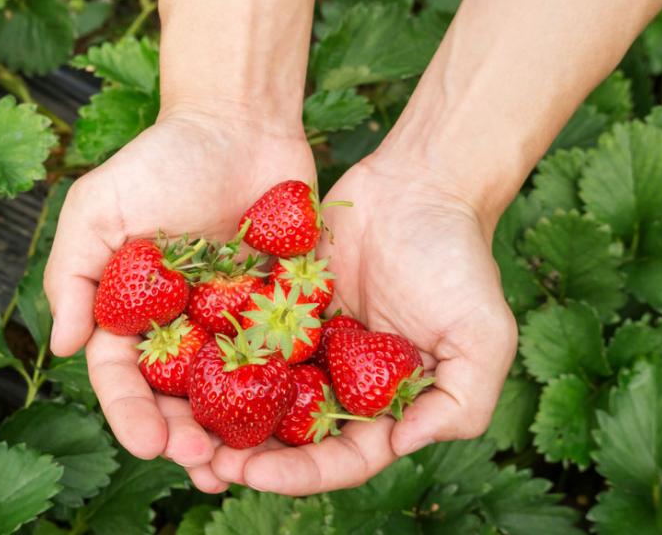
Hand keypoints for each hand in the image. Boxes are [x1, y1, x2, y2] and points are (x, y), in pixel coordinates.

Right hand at [44, 108, 314, 488]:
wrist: (239, 123)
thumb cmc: (161, 160)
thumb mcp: (98, 208)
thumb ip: (73, 273)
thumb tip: (63, 348)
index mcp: (131, 313)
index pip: (121, 376)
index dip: (130, 413)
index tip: (147, 442)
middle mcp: (179, 328)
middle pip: (176, 397)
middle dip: (184, 435)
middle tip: (200, 462)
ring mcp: (232, 324)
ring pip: (229, 393)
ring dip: (232, 434)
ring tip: (242, 467)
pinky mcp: (282, 311)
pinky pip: (285, 360)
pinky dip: (287, 396)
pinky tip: (295, 426)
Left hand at [204, 156, 517, 495]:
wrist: (418, 185)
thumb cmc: (457, 259)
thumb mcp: (483, 337)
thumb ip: (461, 402)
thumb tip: (406, 444)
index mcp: (385, 402)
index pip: (341, 456)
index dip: (299, 473)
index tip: (253, 476)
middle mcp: (341, 382)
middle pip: (289, 436)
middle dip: (248, 455)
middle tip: (203, 461)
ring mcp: (307, 345)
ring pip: (257, 392)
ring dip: (221, 414)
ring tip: (180, 425)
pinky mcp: (280, 307)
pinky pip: (243, 336)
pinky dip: (214, 354)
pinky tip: (178, 365)